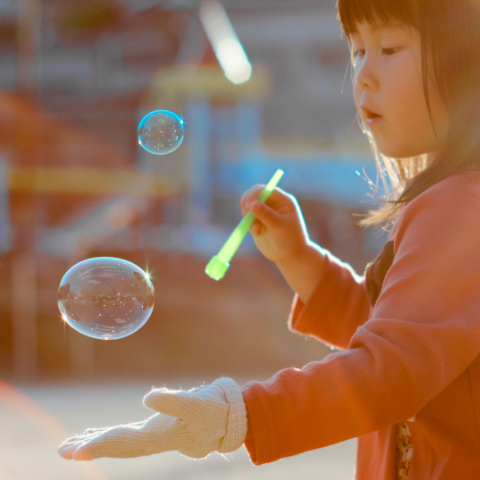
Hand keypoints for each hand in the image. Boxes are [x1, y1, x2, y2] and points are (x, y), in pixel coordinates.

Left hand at [58, 378, 246, 460]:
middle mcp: (153, 438)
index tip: (76, 452)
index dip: (100, 446)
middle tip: (62, 450)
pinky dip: (110, 435)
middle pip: (116, 446)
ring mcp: (154, 434)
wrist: (230, 418)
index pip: (124, 443)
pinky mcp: (158, 428)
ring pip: (120, 442)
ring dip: (96, 443)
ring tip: (72, 444)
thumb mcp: (196, 404)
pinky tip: (98, 433)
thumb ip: (173, 401)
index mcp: (159, 435)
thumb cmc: (215, 410)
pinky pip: (128, 435)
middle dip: (90, 448)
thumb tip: (146, 398)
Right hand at [240, 186, 309, 266]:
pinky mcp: (257, 222)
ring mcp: (264, 212)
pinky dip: (248, 224)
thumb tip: (252, 204)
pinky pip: (247, 218)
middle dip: (248, 201)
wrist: (289, 256)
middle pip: (255, 193)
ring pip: (249, 206)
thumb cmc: (289, 239)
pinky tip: (258, 233)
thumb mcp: (279, 225)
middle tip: (245, 212)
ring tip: (256, 229)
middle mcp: (273, 204)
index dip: (255, 194)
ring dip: (248, 215)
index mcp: (282, 200)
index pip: (266, 190)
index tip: (249, 204)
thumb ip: (266, 214)